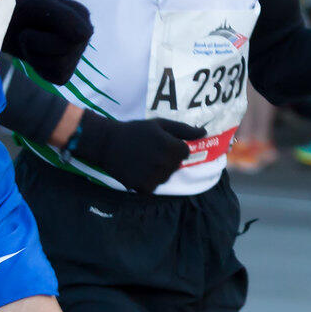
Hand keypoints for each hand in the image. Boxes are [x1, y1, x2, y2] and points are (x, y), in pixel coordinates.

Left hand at [4, 0, 92, 83]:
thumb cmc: (19, 11)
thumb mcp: (37, 5)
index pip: (79, 35)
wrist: (2, 26)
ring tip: (27, 44)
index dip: (51, 32)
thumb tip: (84, 35)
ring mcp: (75, 56)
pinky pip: (54, 77)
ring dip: (34, 55)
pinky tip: (32, 55)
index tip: (36, 21)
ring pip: (60, 65)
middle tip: (26, 33)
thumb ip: (64, 16)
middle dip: (37, 43)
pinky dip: (37, 67)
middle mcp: (84, 37)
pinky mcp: (63, 74)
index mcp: (82, 16)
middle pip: (67, 50)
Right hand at [72, 115, 202, 193]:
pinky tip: (137, 170)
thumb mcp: (160, 124)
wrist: (106, 143)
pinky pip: (153, 186)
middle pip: (176, 165)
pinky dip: (147, 181)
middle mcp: (165, 163)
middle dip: (166, 158)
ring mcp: (154, 176)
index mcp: (171, 147)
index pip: (184, 152)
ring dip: (158, 171)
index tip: (159, 143)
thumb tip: (204, 133)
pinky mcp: (142, 187)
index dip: (173, 147)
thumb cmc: (135, 131)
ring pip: (165, 176)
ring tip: (141, 160)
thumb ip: (184, 130)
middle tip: (148, 151)